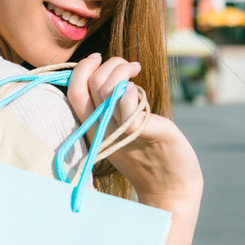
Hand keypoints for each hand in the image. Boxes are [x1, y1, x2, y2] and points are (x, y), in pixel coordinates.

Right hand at [67, 53, 202, 202]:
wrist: (171, 187)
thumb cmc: (147, 152)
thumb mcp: (120, 128)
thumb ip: (109, 106)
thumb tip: (104, 73)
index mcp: (94, 127)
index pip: (74, 91)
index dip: (81, 69)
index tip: (97, 58)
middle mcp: (104, 130)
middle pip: (91, 85)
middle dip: (108, 65)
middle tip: (129, 66)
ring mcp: (124, 133)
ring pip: (109, 91)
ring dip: (122, 71)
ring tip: (136, 69)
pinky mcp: (148, 134)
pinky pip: (130, 113)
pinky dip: (130, 94)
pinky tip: (137, 89)